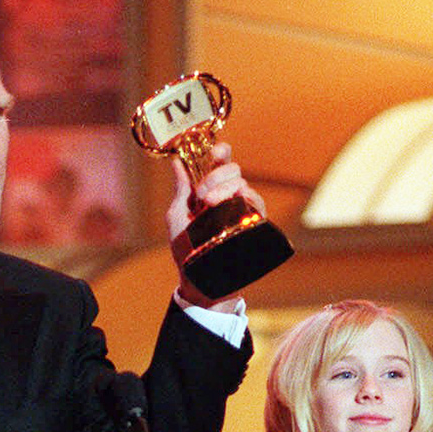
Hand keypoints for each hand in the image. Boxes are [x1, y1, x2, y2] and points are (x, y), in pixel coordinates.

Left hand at [167, 140, 266, 305]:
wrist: (198, 279)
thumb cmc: (185, 250)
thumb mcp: (176, 216)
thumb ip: (180, 189)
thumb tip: (176, 162)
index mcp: (211, 190)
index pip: (221, 162)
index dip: (221, 152)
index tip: (215, 152)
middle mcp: (229, 196)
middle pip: (233, 168)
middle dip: (216, 176)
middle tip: (202, 196)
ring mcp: (241, 209)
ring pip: (242, 183)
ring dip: (223, 188)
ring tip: (208, 206)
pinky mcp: (252, 223)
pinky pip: (255, 201)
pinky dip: (244, 197)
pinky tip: (231, 205)